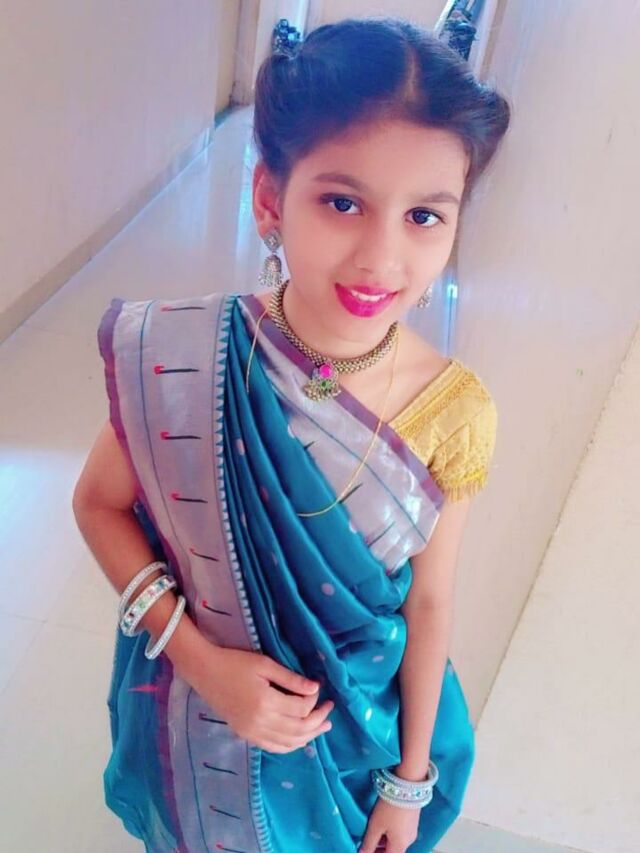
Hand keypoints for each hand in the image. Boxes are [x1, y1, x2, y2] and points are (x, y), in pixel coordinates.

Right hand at [179, 641, 334, 752]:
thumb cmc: (234, 663)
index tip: (319, 689)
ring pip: (288, 743)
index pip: (301, 709)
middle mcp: (260, 723)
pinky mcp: (245, 735)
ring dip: (308, 736)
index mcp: (266, 703)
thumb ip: (290, 679)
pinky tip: (300, 739)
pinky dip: (290, 745)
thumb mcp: (264, 664)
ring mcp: (252, 732)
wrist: (204, 672)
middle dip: (318, 721)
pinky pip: (273, 747)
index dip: (314, 701)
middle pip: (298, 730)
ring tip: (323, 728)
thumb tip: (315, 688)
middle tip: (330, 711)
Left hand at [359, 797, 420, 852]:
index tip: (365, 850)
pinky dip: (390, 834)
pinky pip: (400, 833)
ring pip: (395, 843)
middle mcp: (408, 841)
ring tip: (371, 834)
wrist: (407, 785)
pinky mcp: (412, 820)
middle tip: (366, 843)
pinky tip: (382, 825)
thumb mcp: (375, 826)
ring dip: (384, 842)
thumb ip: (368, 843)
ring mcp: (412, 831)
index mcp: (399, 846)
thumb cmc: (390, 807)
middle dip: (379, 850)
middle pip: (392, 851)